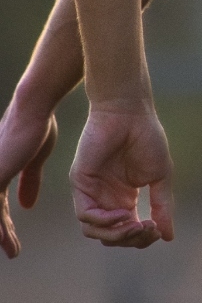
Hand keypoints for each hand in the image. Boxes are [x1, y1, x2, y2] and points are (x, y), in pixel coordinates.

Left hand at [0, 98, 58, 257]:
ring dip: (0, 235)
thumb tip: (27, 205)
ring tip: (13, 251)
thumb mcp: (34, 161)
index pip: (0, 209)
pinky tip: (3, 239)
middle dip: (3, 235)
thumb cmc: (37, 127)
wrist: (34, 111)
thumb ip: (29, 182)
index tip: (14, 242)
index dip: (6, 227)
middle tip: (14, 252)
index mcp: (1, 175)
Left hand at [69, 104, 172, 247]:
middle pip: (110, 236)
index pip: (127, 231)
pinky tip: (123, 214)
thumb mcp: (160, 177)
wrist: (130, 114)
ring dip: (117, 234)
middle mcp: (105, 199)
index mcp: (124, 198)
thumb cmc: (147, 138)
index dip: (142, 238)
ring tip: (136, 225)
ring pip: (95, 231)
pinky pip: (86, 215)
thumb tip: (169, 237)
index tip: (158, 230)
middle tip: (148, 229)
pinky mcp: (81, 184)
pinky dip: (105, 220)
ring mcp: (91, 192)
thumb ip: (162, 206)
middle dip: (130, 239)